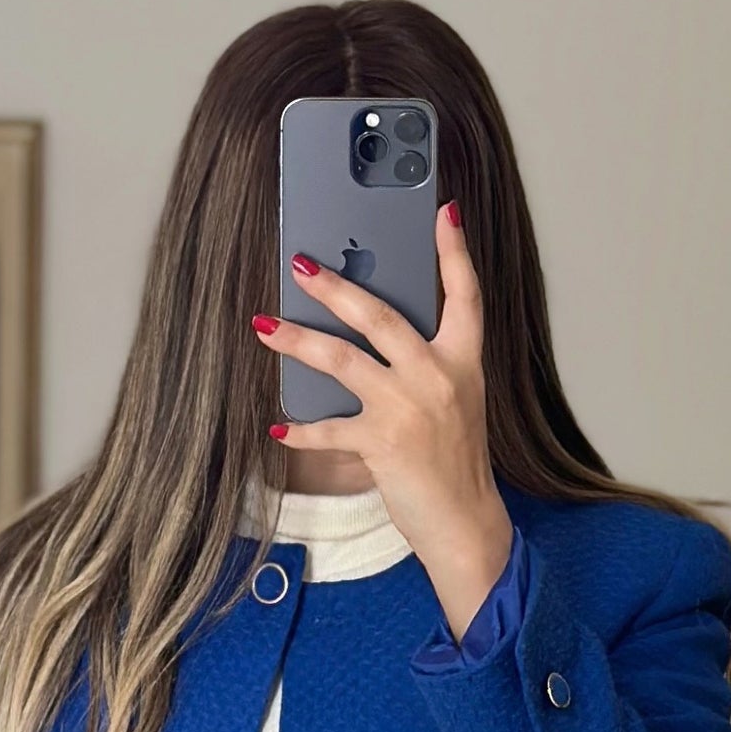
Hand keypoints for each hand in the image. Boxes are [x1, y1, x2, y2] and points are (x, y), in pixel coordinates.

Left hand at [255, 202, 512, 644]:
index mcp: (463, 361)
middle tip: (300, 263)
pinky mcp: (382, 443)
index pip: (466, 294)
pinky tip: (277, 426)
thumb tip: (376, 333)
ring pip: (342, 359)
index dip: (455, 251)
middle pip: (380, 315)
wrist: (465, 522)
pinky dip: (300, 428)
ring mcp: (409, 408)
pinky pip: (329, 428)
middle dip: (335, 286)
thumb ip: (425, 364)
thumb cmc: (455, 461)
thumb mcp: (454, 401)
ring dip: (297, 341)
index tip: (444, 209)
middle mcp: (438, 376)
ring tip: (264, 325)